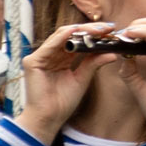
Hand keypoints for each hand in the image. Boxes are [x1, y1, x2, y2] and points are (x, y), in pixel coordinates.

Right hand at [13, 21, 113, 141]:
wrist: (50, 118)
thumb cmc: (63, 102)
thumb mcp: (83, 78)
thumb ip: (93, 63)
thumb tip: (112, 53)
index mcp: (60, 59)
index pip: (77, 40)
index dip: (93, 34)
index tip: (111, 31)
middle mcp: (49, 55)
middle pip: (70, 35)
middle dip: (90, 30)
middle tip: (108, 27)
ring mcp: (40, 57)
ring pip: (61, 36)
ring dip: (81, 31)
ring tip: (99, 29)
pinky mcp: (33, 62)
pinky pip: (50, 45)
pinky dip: (64, 37)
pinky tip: (77, 31)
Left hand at [111, 18, 145, 132]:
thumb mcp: (139, 87)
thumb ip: (130, 71)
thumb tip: (121, 55)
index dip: (138, 28)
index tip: (121, 37)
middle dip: (139, 23)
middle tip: (123, 34)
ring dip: (140, 25)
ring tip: (126, 34)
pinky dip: (143, 33)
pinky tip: (130, 36)